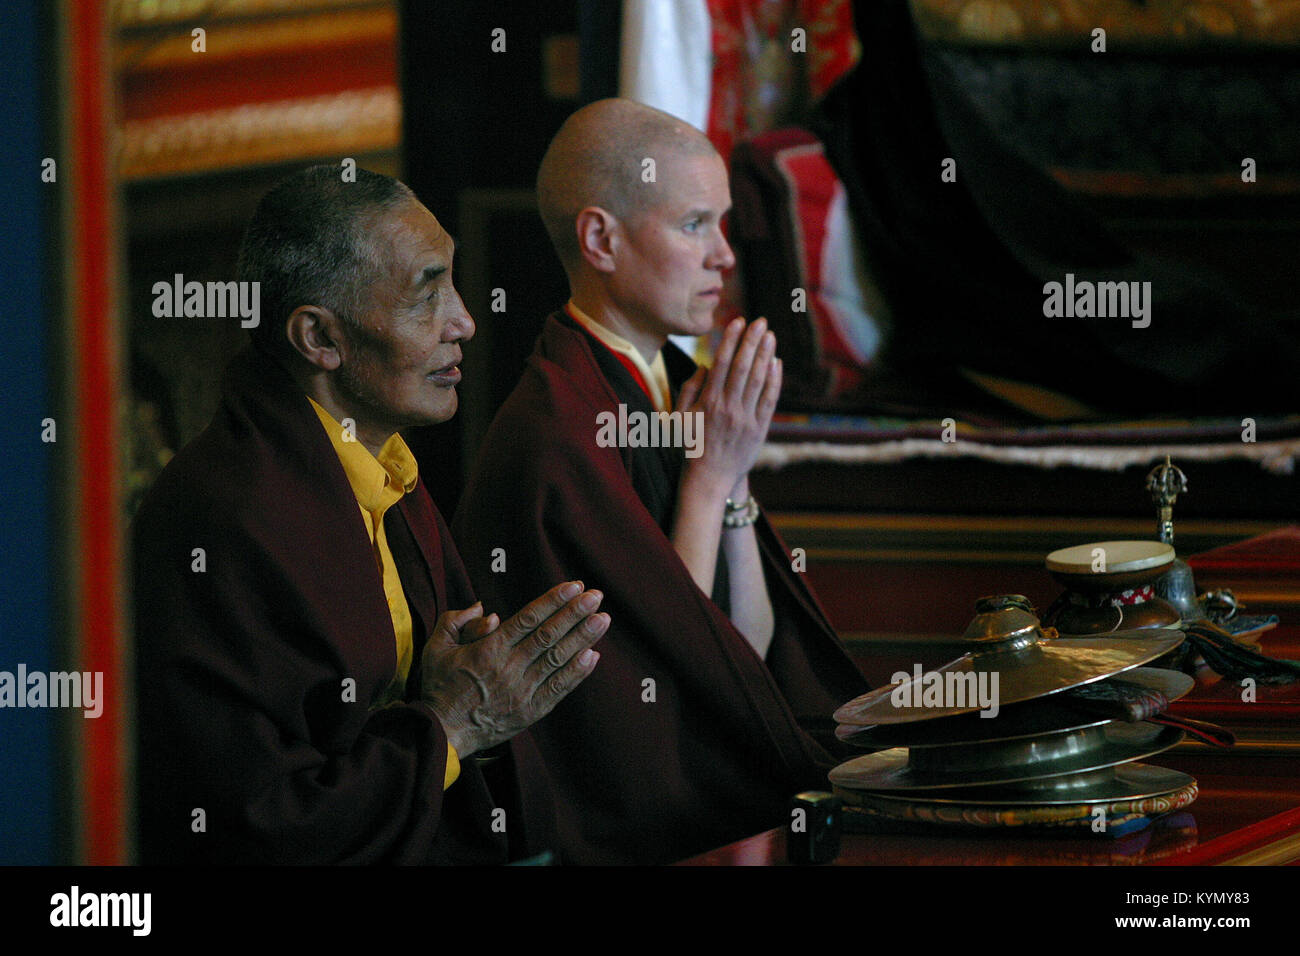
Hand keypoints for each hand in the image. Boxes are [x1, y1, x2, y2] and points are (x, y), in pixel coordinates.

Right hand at [419, 581, 607, 756]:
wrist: (442, 732)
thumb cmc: (439, 687)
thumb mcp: (436, 647)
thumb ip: (457, 621)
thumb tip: (486, 609)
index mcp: (489, 649)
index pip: (528, 618)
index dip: (553, 601)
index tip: (573, 586)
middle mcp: (509, 667)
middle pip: (549, 635)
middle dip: (575, 613)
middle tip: (596, 595)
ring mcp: (522, 691)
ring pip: (558, 659)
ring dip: (583, 638)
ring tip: (602, 620)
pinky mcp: (530, 711)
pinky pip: (558, 689)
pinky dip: (577, 673)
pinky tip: (593, 656)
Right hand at [676, 317, 781, 497]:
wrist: (709, 479)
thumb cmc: (690, 446)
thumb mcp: (679, 417)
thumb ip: (689, 389)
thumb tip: (705, 365)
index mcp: (707, 403)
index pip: (721, 363)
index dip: (730, 340)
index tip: (737, 321)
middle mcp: (728, 408)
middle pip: (742, 367)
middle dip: (751, 341)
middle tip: (760, 321)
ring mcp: (745, 419)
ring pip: (757, 381)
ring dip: (765, 355)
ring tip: (770, 335)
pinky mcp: (759, 429)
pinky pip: (769, 400)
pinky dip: (774, 380)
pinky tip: (776, 363)